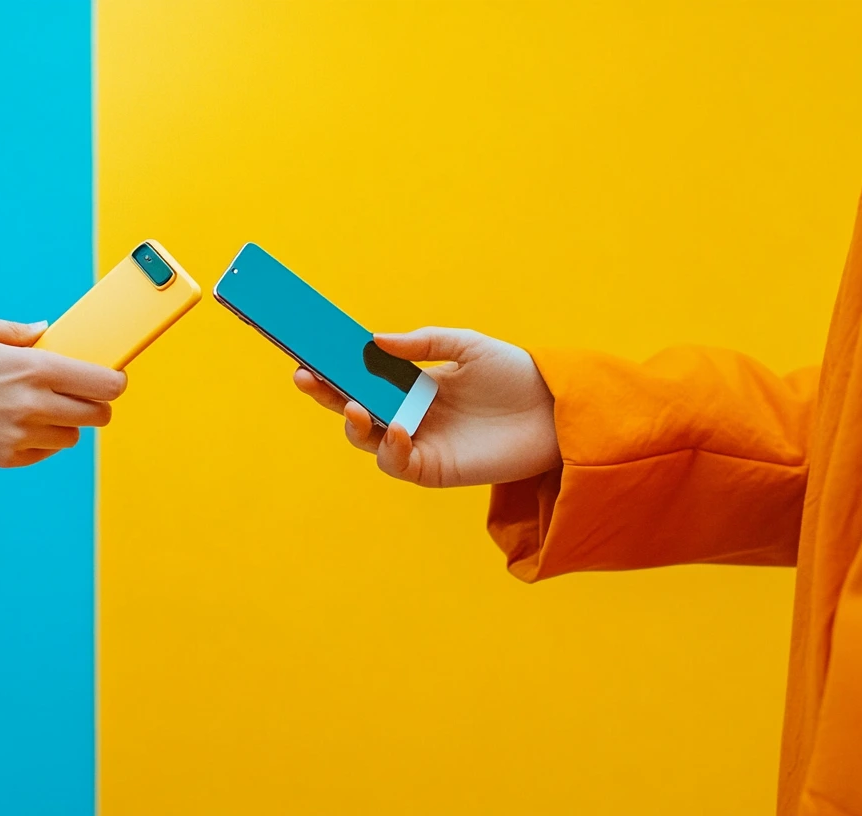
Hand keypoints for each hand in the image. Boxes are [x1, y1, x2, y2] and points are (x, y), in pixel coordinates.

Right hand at [0, 314, 125, 467]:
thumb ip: (19, 332)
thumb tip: (49, 332)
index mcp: (32, 368)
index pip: (104, 384)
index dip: (115, 380)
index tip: (111, 375)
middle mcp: (32, 406)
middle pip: (97, 415)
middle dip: (95, 402)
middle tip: (78, 389)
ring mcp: (17, 436)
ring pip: (72, 437)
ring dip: (66, 421)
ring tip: (40, 403)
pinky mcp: (1, 457)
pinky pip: (43, 453)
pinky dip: (41, 440)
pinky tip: (19, 421)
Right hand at [293, 328, 559, 486]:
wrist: (556, 411)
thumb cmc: (515, 376)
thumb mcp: (468, 346)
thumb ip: (423, 344)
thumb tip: (375, 340)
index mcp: (411, 385)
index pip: (361, 377)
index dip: (332, 368)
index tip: (306, 351)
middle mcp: (408, 414)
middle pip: (352, 408)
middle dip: (325, 394)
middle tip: (305, 376)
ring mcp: (418, 443)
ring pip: (366, 439)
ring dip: (353, 424)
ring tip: (353, 406)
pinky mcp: (434, 469)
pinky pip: (398, 463)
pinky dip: (390, 448)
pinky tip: (397, 428)